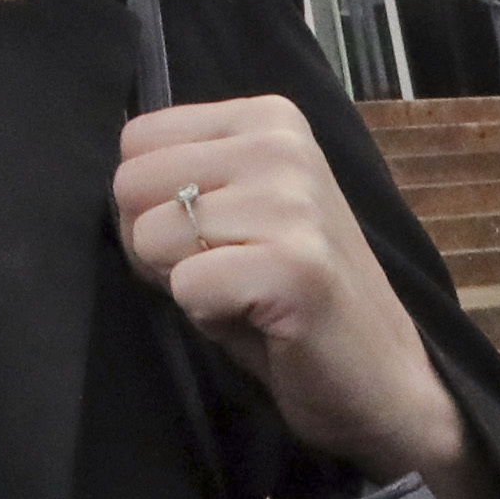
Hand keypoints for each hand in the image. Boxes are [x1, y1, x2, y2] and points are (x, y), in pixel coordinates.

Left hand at [112, 92, 468, 491]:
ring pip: (151, 237)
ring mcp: (291, 202)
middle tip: (223, 273)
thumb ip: (185, 180)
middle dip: (156, 245)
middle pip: (131, 184)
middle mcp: (280, 144)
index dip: (151, 204)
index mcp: (267, 118)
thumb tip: (115, 184)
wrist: (384, 379)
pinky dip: (209, 317)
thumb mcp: (240, 210)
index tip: (209, 237)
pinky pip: (187, 286)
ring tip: (246, 296)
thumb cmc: (295, 297)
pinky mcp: (293, 265)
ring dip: (186, 284)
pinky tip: (261, 320)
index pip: (136, 141)